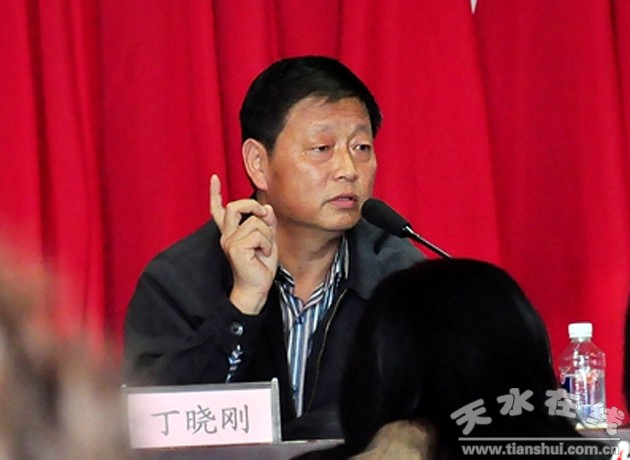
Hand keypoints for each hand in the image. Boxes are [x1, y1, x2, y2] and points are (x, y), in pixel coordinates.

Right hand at [210, 174, 277, 314]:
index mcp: (231, 233)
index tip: (215, 178)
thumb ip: (266, 224)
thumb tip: (267, 208)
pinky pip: (258, 234)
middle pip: (235, 206)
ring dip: (267, 236)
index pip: (219, 211)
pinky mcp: (235, 248)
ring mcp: (229, 241)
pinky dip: (267, 244)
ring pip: (255, 222)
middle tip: (264, 215)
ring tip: (264, 250)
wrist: (256, 289)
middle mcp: (227, 235)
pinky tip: (263, 255)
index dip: (215, 194)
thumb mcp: (268, 240)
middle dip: (253, 206)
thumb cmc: (260, 267)